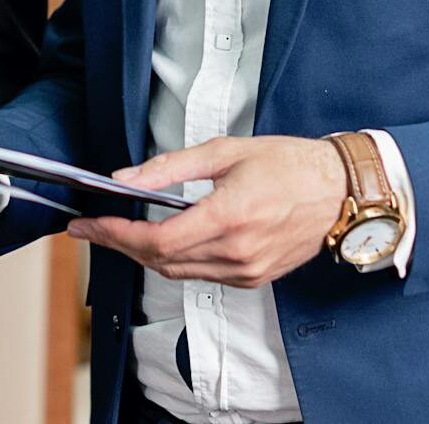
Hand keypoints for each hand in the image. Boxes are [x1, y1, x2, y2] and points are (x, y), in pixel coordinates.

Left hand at [67, 135, 346, 288]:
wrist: (339, 191)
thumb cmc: (288, 165)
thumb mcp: (223, 151)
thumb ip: (169, 167)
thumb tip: (127, 178)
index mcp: (228, 217)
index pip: (157, 239)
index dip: (116, 233)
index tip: (89, 225)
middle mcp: (237, 252)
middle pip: (160, 260)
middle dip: (120, 243)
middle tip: (92, 228)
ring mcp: (247, 270)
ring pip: (178, 272)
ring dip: (143, 255)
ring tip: (118, 232)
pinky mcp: (254, 277)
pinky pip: (201, 275)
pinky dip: (174, 260)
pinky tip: (160, 241)